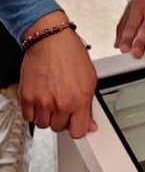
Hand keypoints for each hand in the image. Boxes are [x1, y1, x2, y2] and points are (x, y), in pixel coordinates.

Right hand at [19, 11, 97, 138]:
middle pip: (60, 128)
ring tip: (52, 99)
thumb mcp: (90, 79)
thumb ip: (89, 105)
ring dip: (48, 115)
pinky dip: (34, 111)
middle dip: (63, 118)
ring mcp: (42, 101)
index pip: (78, 131)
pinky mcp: (26, 97)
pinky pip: (29, 117)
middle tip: (64, 104)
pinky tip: (41, 99)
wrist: (50, 40)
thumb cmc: (71, 54)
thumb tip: (91, 124)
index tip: (77, 124)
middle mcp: (61, 103)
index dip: (78, 129)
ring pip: (44, 124)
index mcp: (80, 99)